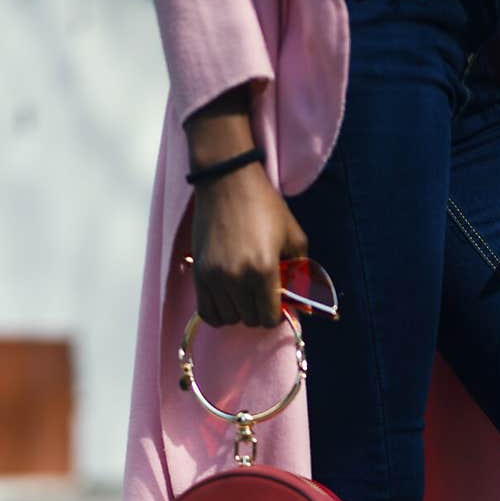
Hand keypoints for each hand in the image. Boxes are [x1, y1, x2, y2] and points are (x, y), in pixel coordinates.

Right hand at [184, 86, 308, 327]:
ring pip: (229, 318)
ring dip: (239, 310)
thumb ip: (300, 271)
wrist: (227, 181)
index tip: (277, 302)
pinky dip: (219, 311)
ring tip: (243, 291)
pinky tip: (227, 298)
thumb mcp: (294, 236)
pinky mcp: (199, 273)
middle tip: (261, 292)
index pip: (269, 318)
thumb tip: (298, 300)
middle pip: (249, 320)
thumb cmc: (265, 206)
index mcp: (263, 270)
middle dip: (259, 311)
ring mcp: (214, 277)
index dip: (276, 314)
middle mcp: (236, 278)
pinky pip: (207, 312)